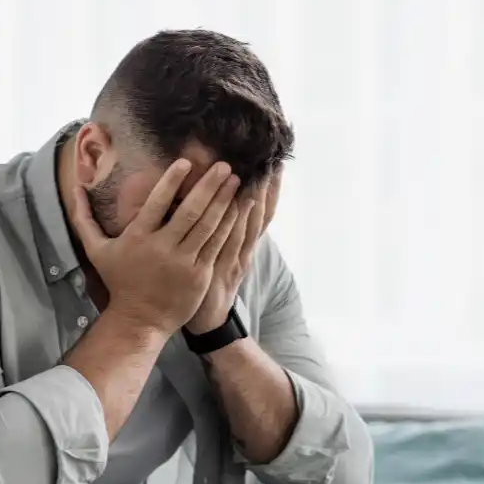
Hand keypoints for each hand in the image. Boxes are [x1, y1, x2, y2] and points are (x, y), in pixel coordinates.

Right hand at [70, 159, 241, 335]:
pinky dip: (228, 225)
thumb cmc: (119, 281)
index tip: (185, 161)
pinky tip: (238, 208)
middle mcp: (162, 249)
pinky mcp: (199, 275)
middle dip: (208, 186)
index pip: (156, 203)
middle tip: (224, 165)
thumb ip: (83, 218)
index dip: (172, 181)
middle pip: (190, 212)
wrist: (140, 320)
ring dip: (224, 201)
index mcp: (138, 238)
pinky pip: (216, 245)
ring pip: (208, 227)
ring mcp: (183, 263)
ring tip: (236, 181)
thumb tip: (73, 186)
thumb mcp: (95, 250)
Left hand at [185, 171, 280, 334]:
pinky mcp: (221, 268)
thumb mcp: (221, 258)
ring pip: (249, 225)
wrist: (208, 322)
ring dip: (255, 199)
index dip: (270, 191)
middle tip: (272, 161)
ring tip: (258, 173)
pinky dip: (236, 222)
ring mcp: (235, 259)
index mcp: (245, 247)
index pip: (262, 213)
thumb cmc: (209, 286)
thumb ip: (225, 234)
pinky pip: (231, 241)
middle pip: (260, 214)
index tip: (275, 165)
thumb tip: (227, 207)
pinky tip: (238, 203)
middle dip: (267, 188)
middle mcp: (245, 250)